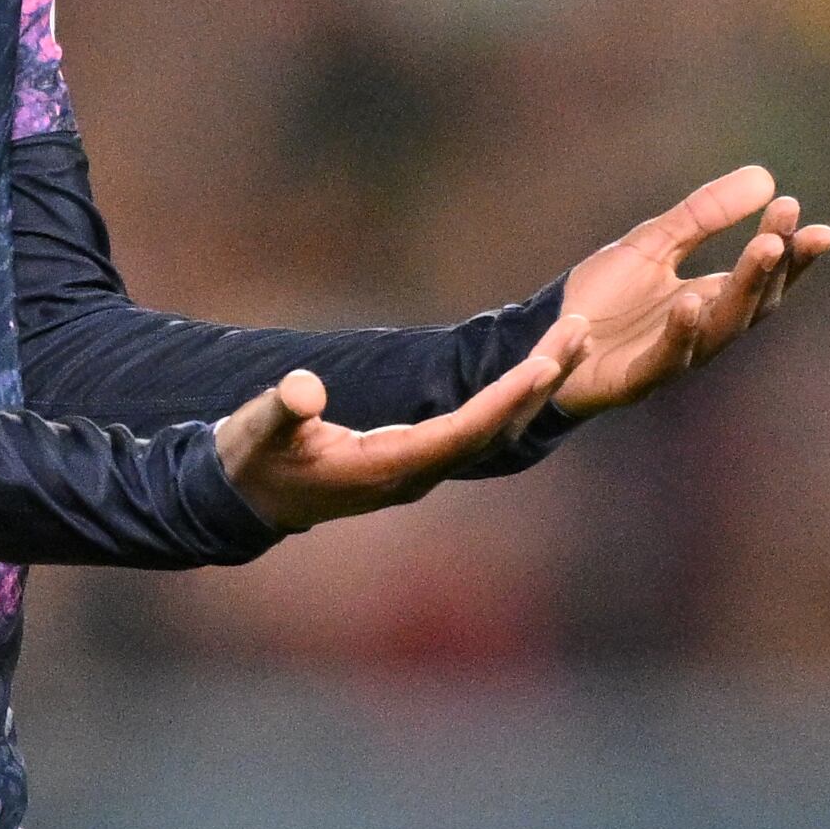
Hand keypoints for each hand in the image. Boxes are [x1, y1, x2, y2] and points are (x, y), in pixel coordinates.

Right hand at [216, 315, 589, 532]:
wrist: (247, 497)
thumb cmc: (253, 458)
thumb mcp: (258, 430)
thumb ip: (282, 408)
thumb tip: (305, 387)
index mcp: (388, 468)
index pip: (463, 432)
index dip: (506, 399)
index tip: (545, 365)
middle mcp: (416, 473)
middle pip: (494, 427)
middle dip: (539, 381)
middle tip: (582, 331)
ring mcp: (418, 468)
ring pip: (493, 427)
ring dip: (534, 385)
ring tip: (574, 338)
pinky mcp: (414, 458)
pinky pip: (478, 427)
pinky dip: (510, 394)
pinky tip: (533, 369)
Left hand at [549, 164, 829, 416]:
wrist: (546, 334)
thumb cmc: (605, 294)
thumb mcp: (653, 242)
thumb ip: (703, 215)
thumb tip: (766, 178)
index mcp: (710, 299)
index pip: (764, 277)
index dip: (792, 255)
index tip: (814, 223)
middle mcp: (702, 331)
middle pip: (751, 302)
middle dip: (772, 267)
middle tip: (786, 231)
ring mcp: (673, 357)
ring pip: (720, 329)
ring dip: (743, 290)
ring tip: (761, 249)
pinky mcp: (636, 378)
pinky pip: (665, 358)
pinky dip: (680, 333)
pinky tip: (690, 301)